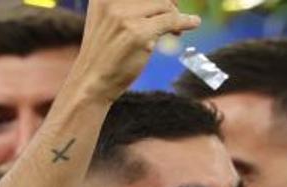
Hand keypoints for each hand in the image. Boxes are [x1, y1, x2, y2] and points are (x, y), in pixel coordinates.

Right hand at [71, 0, 199, 102]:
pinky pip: (171, 21)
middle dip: (168, 5)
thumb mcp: (108, 18)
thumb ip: (127, 5)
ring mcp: (124, 16)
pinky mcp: (138, 33)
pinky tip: (194, 22)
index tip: (170, 3)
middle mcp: (111, 0)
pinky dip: (185, 21)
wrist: (92, 79)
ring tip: (174, 33)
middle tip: (173, 19)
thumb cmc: (105, 51)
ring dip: (174, 17)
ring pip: (164, 6)